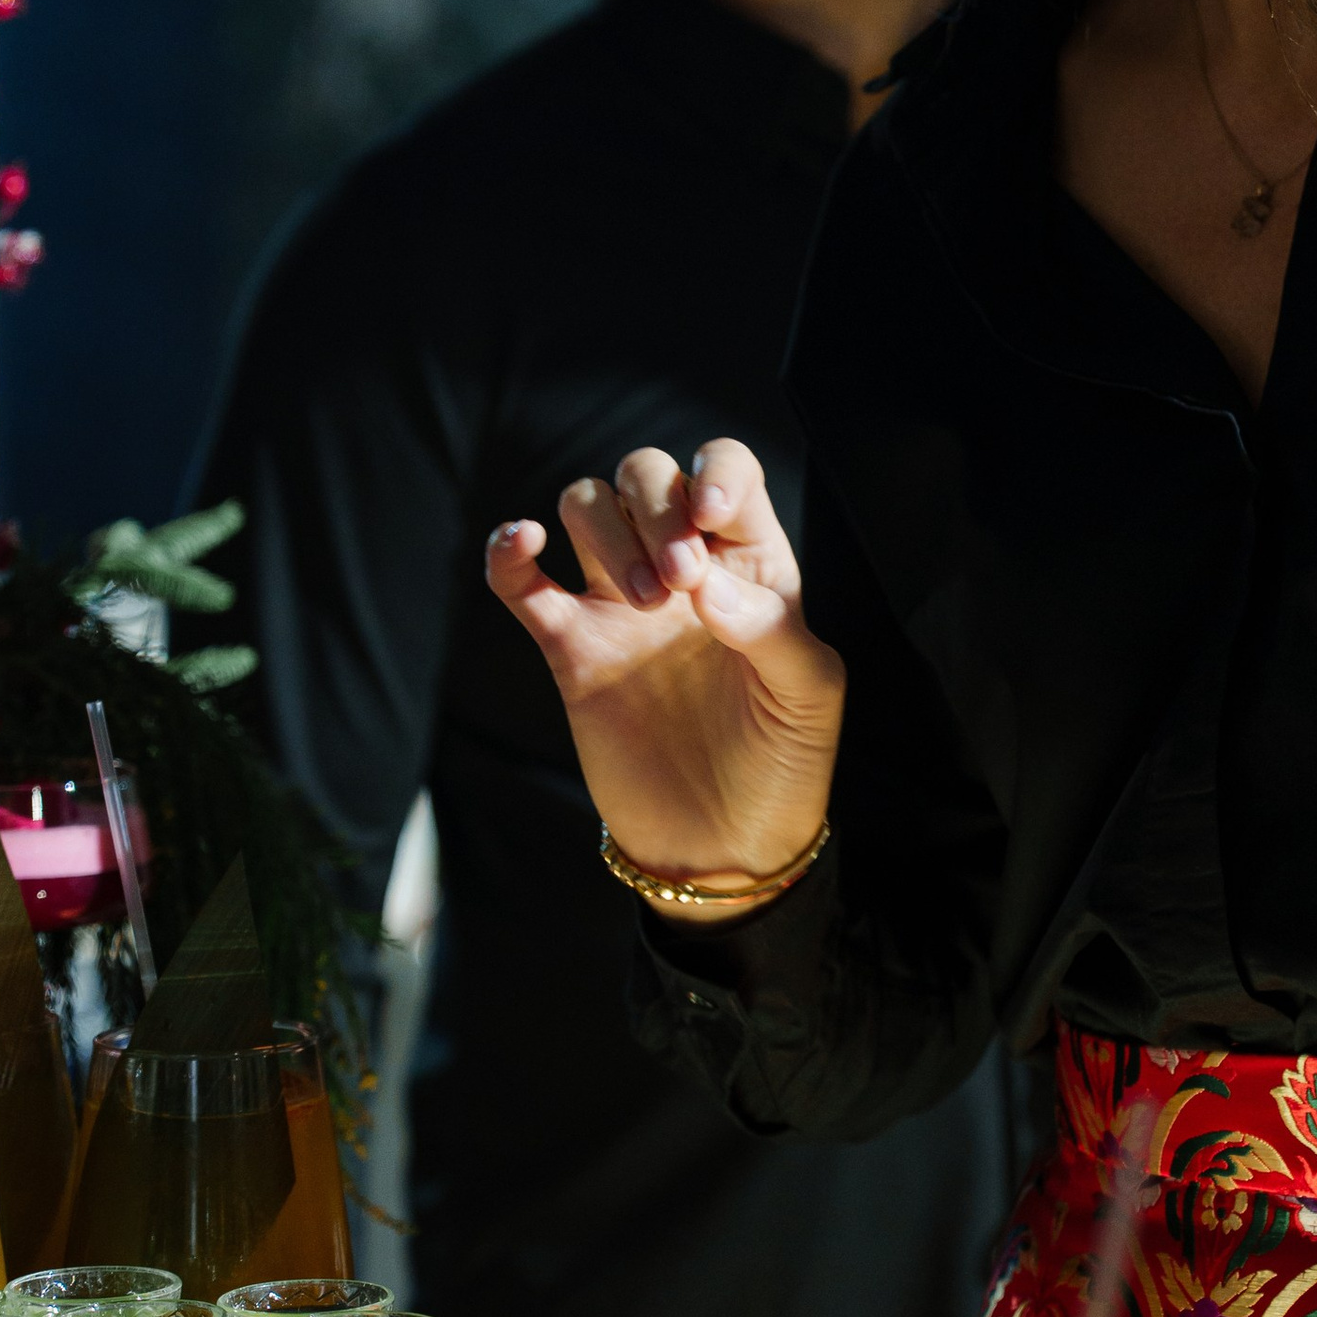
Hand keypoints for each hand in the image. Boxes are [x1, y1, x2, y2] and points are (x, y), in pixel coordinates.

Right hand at [485, 438, 842, 901]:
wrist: (724, 846)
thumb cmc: (783, 763)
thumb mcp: (808, 695)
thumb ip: (771, 628)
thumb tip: (706, 581)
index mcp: (751, 564)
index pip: (726, 471)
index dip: (714, 472)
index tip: (710, 519)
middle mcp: (683, 570)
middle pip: (645, 475)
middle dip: (655, 508)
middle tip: (678, 585)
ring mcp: (620, 606)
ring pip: (584, 507)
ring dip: (602, 530)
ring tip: (640, 604)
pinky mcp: (571, 649)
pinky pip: (523, 583)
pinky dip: (508, 552)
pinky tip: (520, 544)